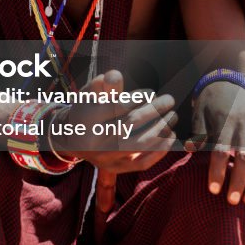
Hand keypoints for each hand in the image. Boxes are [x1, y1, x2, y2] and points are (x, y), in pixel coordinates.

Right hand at [49, 71, 178, 212]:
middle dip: (154, 110)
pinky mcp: (115, 169)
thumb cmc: (87, 110)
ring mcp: (105, 158)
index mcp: (87, 119)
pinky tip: (169, 136)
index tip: (150, 92)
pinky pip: (142, 163)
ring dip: (161, 128)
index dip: (138, 98)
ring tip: (172, 116)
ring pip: (140, 144)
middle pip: (131, 124)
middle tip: (169, 100)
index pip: (118, 106)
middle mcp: (95, 141)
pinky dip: (160, 150)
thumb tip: (116, 76)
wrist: (71, 139)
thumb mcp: (90, 93)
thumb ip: (104, 83)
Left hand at [185, 81, 244, 204]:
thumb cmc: (210, 103)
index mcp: (225, 122)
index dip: (218, 172)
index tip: (213, 191)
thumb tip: (188, 150)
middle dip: (239, 182)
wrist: (231, 84)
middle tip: (232, 202)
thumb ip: (198, 133)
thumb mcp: (199, 114)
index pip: (221, 151)